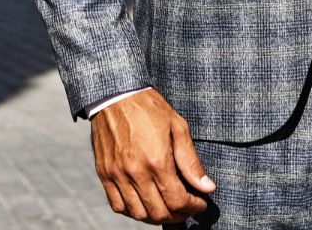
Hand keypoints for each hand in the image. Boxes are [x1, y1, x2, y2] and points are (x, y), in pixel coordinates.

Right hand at [91, 88, 214, 223]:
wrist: (115, 94)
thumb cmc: (149, 107)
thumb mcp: (178, 127)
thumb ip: (191, 161)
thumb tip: (207, 187)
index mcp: (157, 160)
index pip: (177, 201)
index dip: (193, 207)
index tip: (199, 202)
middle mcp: (135, 172)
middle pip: (159, 213)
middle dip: (178, 215)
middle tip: (186, 207)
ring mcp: (117, 175)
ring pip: (138, 214)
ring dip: (156, 216)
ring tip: (167, 206)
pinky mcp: (104, 173)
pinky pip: (117, 205)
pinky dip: (133, 211)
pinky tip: (144, 202)